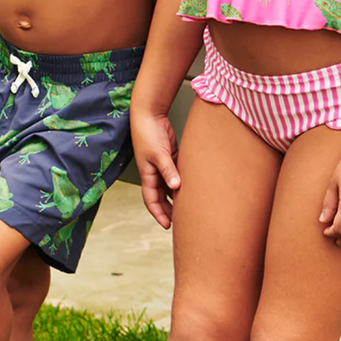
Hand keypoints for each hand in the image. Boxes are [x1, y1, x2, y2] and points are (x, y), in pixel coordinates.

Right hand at [131, 110, 179, 229]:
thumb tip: (176, 187)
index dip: (158, 214)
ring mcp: (162, 164)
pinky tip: (192, 184)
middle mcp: (154, 172)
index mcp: (147, 174)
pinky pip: (176, 172)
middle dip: (168, 209)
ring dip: (177, 195)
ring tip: (190, 206)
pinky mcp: (170, 156)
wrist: (149, 114)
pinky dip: (182, 180)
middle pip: (161, 196)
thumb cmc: (148, 134)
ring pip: (170, 185)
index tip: (168, 226)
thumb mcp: (158, 154)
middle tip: (182, 221)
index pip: (151, 200)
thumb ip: (168, 170)